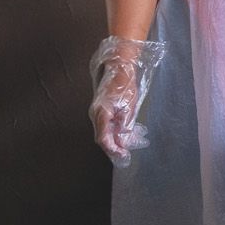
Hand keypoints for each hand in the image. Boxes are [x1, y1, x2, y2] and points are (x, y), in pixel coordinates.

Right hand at [89, 36, 165, 165]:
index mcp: (101, 114)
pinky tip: (124, 134)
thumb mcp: (128, 108)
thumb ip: (124, 126)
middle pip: (102, 137)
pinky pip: (105, 125)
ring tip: (127, 145)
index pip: (103, 138)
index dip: (112, 149)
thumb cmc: (124, 85)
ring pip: (104, 132)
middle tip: (125, 154)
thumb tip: (123, 142)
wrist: (119, 69)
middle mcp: (95, 114)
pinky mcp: (100, 110)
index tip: (122, 155)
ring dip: (114, 140)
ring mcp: (96, 112)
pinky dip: (114, 131)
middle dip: (114, 147)